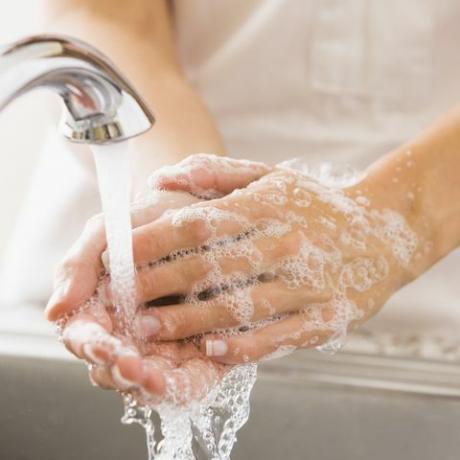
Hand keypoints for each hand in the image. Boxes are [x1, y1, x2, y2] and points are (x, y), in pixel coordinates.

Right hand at [47, 189, 227, 403]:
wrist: (191, 215)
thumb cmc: (144, 222)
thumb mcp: (108, 232)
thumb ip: (79, 264)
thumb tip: (56, 310)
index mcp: (97, 308)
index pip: (85, 337)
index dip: (93, 346)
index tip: (105, 347)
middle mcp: (124, 330)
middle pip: (113, 366)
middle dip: (122, 372)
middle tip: (134, 370)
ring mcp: (156, 341)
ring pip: (145, 377)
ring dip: (149, 384)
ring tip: (157, 381)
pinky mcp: (191, 346)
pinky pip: (185, 375)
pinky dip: (183, 383)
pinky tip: (184, 381)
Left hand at [129, 154, 419, 363]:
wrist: (384, 232)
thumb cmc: (315, 205)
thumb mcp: (270, 177)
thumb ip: (214, 173)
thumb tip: (159, 177)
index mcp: (268, 206)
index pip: (199, 222)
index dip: (154, 239)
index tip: (118, 254)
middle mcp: (286, 243)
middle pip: (211, 267)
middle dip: (160, 284)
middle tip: (121, 300)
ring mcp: (309, 282)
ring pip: (240, 306)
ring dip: (191, 321)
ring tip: (149, 329)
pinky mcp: (327, 315)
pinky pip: (280, 334)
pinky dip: (244, 344)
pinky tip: (212, 348)